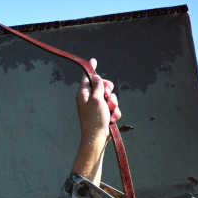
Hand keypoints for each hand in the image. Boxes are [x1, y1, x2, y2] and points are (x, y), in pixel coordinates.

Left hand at [72, 59, 120, 182]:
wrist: (97, 138)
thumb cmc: (94, 119)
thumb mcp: (96, 99)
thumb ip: (97, 87)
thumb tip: (95, 77)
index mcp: (83, 94)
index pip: (87, 78)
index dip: (92, 69)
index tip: (93, 60)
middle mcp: (89, 99)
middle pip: (103, 87)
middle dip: (109, 92)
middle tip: (107, 97)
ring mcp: (97, 107)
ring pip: (111, 98)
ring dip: (113, 105)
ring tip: (109, 113)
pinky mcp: (104, 114)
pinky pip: (113, 109)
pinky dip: (114, 113)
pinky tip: (111, 120)